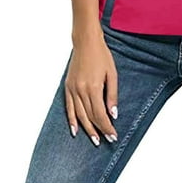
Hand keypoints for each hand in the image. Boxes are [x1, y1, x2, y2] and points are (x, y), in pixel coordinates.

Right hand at [64, 31, 118, 146]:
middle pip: (90, 116)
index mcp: (94, 87)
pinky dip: (72, 120)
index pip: (100, 114)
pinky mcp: (68, 87)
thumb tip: (113, 113)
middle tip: (106, 140)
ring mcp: (73, 89)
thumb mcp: (112, 73)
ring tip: (94, 139)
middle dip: (99, 130)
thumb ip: (112, 95)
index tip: (112, 135)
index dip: (106, 126)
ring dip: (87, 129)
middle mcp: (81, 90)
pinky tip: (75, 130)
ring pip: (79, 115)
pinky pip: (69, 107)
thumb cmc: (101, 55)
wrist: (86, 42)